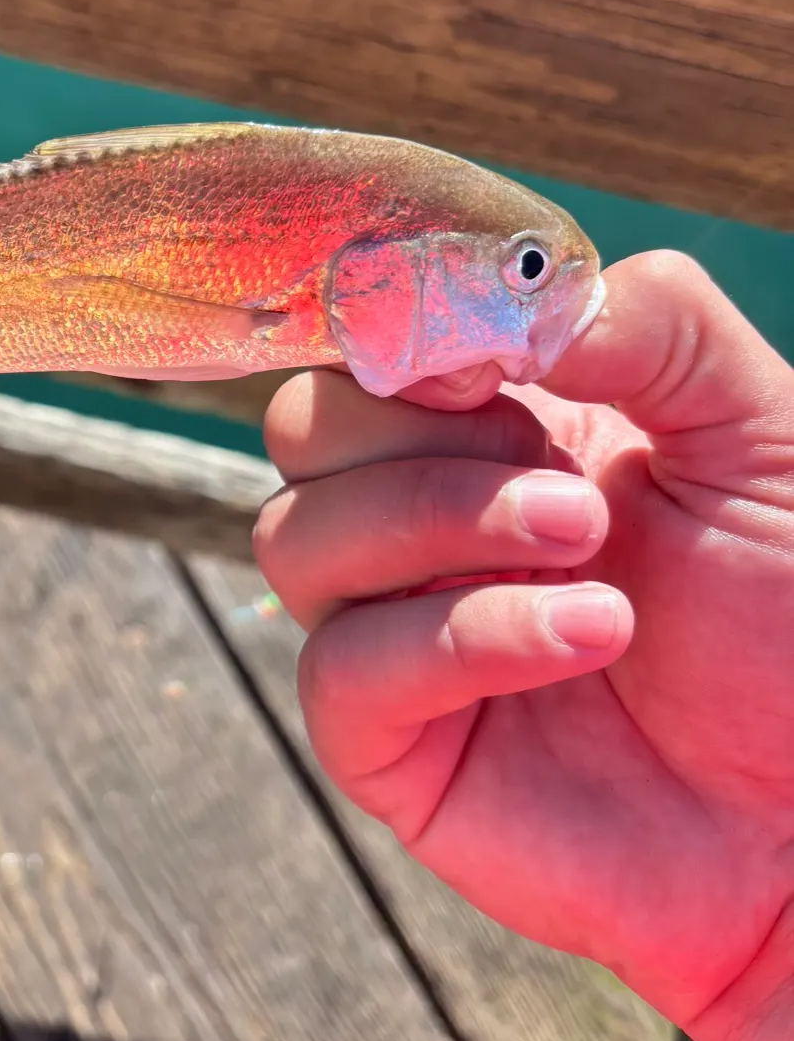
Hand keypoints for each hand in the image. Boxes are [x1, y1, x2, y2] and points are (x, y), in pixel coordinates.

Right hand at [254, 252, 793, 1040]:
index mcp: (485, 432)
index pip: (365, 348)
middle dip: (425, 438)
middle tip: (572, 482)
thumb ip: (650, 327)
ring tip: (587, 547)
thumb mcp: (761, 433)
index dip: (405, 333)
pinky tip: (584, 637)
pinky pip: (342, 669)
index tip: (499, 358)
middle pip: (303, 430)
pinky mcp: (386, 743)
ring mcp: (390, 630)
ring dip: (437, 520)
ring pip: (293, 538)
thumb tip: (501, 297)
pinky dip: (458, 636)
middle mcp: (415, 522)